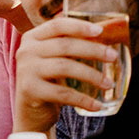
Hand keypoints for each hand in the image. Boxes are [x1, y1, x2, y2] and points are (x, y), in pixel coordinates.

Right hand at [13, 15, 118, 132]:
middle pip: (64, 45)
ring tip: (108, 84)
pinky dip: (83, 100)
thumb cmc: (47, 81)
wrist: (30, 112)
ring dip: (92, 75)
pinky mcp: (30, 91)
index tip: (100, 31)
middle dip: (92, 50)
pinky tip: (97, 105)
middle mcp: (26, 51)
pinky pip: (62, 93)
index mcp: (32, 38)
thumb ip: (67, 45)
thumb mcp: (52, 59)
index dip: (79, 26)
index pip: (57, 26)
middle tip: (112, 56)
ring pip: (65, 67)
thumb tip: (102, 34)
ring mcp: (27, 70)